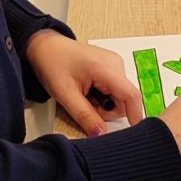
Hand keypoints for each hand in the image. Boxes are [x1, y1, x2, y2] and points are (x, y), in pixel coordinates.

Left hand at [24, 31, 144, 137]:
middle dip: (106, 110)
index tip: (131, 134)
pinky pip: (114, 89)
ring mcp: (114, 64)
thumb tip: (101, 134)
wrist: (45, 46)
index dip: (135, 116)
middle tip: (84, 105)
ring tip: (83, 95)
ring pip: (118, 96)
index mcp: (106, 68)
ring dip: (102, 104)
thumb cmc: (52, 64)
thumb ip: (85, 116)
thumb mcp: (65, 95)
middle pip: (124, 99)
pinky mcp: (111, 66)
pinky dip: (102, 95)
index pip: (131, 96)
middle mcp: (116, 64)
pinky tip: (87, 89)